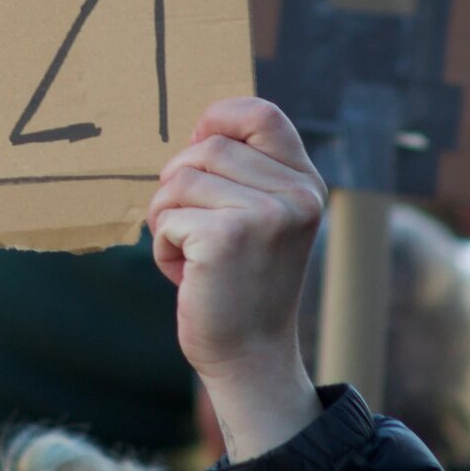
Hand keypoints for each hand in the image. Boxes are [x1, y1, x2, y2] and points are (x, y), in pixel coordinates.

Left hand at [148, 97, 325, 460]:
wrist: (250, 357)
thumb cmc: (242, 284)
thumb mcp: (262, 220)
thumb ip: (246, 175)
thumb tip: (201, 129)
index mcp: (306, 184)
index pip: (262, 113)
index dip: (219, 119)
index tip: (197, 145)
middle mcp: (296, 195)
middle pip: (207, 148)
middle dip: (179, 183)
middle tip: (187, 226)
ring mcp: (266, 215)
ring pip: (180, 180)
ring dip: (167, 217)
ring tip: (189, 252)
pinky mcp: (228, 238)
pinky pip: (167, 216)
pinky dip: (163, 245)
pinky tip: (188, 274)